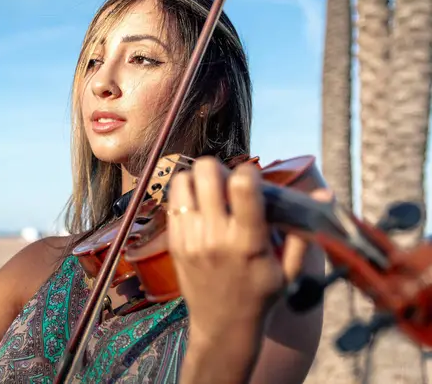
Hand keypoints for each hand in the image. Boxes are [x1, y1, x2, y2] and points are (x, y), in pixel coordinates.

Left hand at [167, 156, 329, 343]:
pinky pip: (173, 201)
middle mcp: (215, 236)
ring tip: (211, 193)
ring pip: (185, 181)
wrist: (223, 328)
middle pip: (207, 172)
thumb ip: (303, 231)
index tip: (253, 180)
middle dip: (220, 169)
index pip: (242, 186)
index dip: (248, 172)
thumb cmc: (262, 298)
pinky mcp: (174, 242)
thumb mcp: (290, 272)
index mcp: (247, 242)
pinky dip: (186, 195)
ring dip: (198, 180)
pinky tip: (199, 207)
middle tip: (228, 183)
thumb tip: (324, 193)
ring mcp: (190, 238)